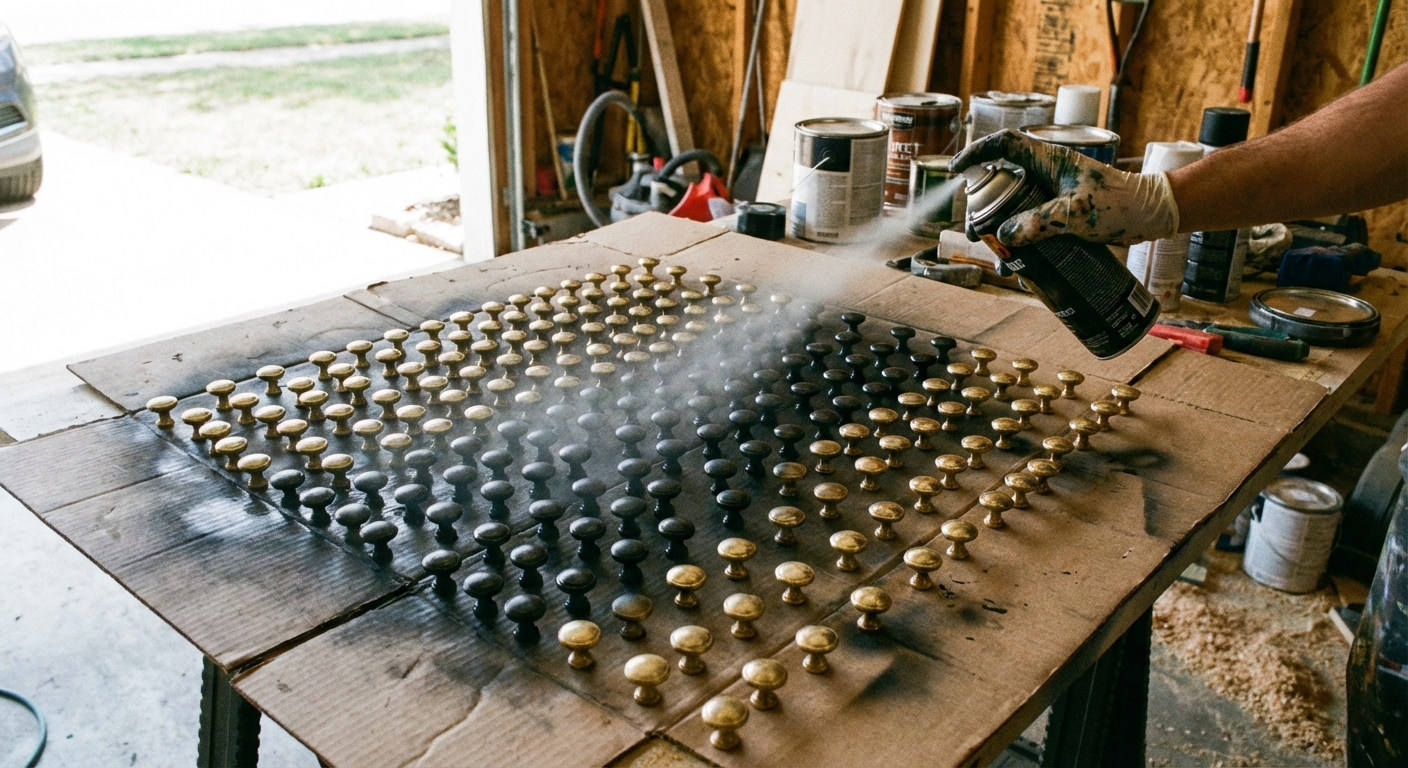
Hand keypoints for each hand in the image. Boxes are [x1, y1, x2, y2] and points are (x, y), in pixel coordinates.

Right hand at [950, 130, 1180, 246]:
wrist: (1153, 215)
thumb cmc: (1121, 204)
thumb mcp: (1076, 214)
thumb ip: (1039, 223)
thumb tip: (1004, 237)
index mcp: (1049, 160)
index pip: (1004, 145)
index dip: (976, 153)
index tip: (956, 170)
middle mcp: (1048, 175)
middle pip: (1002, 185)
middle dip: (984, 210)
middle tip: (977, 233)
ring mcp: (1055, 195)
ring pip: (1016, 210)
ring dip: (1003, 235)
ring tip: (1000, 259)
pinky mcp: (1064, 214)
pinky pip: (1034, 226)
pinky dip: (1024, 245)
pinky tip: (1023, 267)